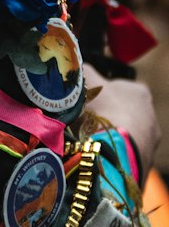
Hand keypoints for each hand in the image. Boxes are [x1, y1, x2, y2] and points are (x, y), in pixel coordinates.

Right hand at [84, 63, 160, 178]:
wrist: (114, 151)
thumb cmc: (101, 111)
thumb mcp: (88, 83)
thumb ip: (83, 71)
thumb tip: (75, 65)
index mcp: (140, 92)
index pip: (120, 87)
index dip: (100, 91)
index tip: (86, 99)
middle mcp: (151, 115)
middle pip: (122, 112)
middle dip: (106, 115)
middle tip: (85, 120)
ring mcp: (150, 141)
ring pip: (124, 134)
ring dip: (109, 136)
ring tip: (89, 140)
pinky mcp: (145, 161)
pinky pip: (123, 153)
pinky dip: (112, 153)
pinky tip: (98, 153)